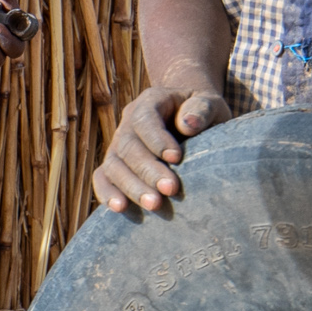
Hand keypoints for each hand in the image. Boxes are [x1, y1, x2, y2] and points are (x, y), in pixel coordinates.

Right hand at [94, 77, 228, 213]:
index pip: (144, 119)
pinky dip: (107, 193)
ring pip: (113, 165)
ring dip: (131, 187)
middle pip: (128, 146)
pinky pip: (103, 178)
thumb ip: (201, 109)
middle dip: (148, 170)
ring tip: (153, 205)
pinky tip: (120, 209)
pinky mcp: (115, 165)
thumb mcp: (209, 103)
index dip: (156, 139)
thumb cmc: (201, 113)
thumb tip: (188, 124)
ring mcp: (118, 145)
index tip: (176, 158)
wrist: (189, 120)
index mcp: (150, 102)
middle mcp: (128, 122)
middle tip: (170, 189)